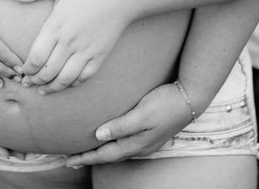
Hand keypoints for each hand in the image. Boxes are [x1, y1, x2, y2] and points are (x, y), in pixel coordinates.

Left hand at [8, 0, 136, 91]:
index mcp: (56, 26)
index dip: (27, 69)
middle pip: (48, 72)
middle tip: (28, 83)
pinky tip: (66, 84)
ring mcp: (86, 51)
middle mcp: (69, 43)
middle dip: (35, 81)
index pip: (36, 57)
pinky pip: (84, 77)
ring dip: (52, 88)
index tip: (22, 71)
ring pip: (65, 79)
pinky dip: (73, 84)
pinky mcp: (99, 56)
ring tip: (43, 90)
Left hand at [63, 82, 192, 166]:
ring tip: (86, 150)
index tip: (67, 160)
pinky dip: (112, 143)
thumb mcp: (143, 113)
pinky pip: (125, 143)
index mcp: (136, 144)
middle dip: (89, 157)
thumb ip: (121, 126)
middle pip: (109, 156)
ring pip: (117, 150)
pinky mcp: (149, 132)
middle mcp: (140, 146)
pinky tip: (109, 138)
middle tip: (70, 159)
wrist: (191, 98)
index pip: (104, 155)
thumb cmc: (166, 102)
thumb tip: (99, 136)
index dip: (85, 157)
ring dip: (100, 151)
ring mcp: (146, 141)